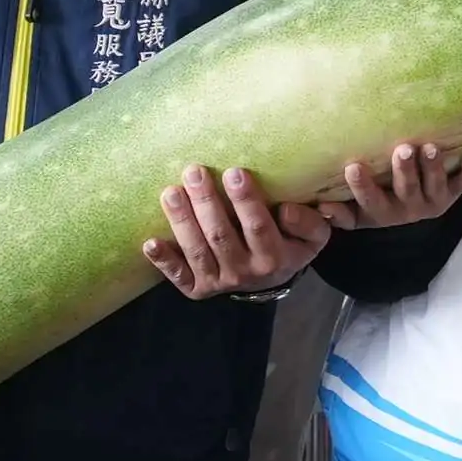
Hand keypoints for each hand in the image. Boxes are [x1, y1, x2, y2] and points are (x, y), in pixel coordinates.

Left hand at [145, 165, 332, 297]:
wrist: (270, 279)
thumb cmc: (289, 244)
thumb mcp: (312, 237)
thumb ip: (308, 224)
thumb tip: (286, 210)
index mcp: (274, 258)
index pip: (258, 227)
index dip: (245, 201)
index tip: (234, 172)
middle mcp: (244, 272)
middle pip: (221, 236)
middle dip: (206, 203)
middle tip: (194, 172)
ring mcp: (218, 282)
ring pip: (197, 251)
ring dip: (182, 222)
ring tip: (171, 192)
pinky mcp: (197, 288)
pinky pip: (178, 276)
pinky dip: (163, 261)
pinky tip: (149, 244)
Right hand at [329, 140, 461, 227]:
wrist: (408, 213)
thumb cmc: (375, 203)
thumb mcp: (356, 213)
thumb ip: (340, 212)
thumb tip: (322, 206)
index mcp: (383, 213)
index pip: (371, 201)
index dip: (362, 187)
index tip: (353, 167)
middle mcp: (409, 209)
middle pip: (407, 191)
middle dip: (405, 171)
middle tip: (403, 149)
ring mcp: (433, 201)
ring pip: (435, 186)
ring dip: (434, 167)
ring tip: (431, 148)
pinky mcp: (452, 193)